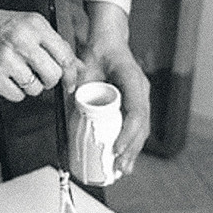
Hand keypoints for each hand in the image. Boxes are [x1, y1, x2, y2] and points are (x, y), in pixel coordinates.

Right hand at [0, 0, 81, 101]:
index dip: (71, 73)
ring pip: (36, 88)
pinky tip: (6, 77)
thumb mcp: (30, 25)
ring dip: (30, 85)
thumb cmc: (0, 25)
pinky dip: (15, 91)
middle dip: (49, 79)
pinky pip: (17, 96)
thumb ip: (55, 45)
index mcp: (35, 25)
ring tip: (18, 71)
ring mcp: (6, 59)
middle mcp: (22, 40)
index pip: (65, 55)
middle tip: (39, 73)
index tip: (70, 82)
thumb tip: (78, 67)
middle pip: (53, 75)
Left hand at [78, 1, 150, 176]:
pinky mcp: (136, 103)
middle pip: (142, 125)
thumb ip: (77, 77)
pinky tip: (123, 158)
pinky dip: (131, 142)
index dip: (128, 132)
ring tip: (123, 170)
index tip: (116, 149)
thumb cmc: (98, 52)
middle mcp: (141, 90)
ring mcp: (141, 97)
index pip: (136, 110)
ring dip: (133, 150)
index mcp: (132, 79)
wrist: (108, 42)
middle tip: (120, 168)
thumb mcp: (85, 63)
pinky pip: (137, 126)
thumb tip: (70, 92)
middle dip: (132, 148)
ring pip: (142, 128)